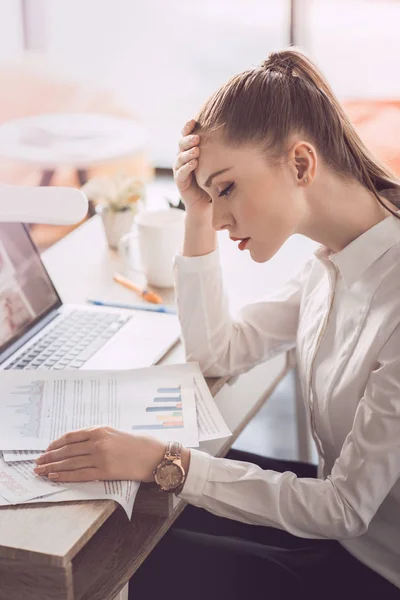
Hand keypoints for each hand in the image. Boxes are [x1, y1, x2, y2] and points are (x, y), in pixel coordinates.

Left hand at [33, 426, 165, 482]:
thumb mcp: (115, 433)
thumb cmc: (137, 444)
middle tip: (37, 463)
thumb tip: (76, 445)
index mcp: (99, 430)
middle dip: (49, 457)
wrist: (155, 455)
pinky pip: (80, 474)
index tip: (46, 450)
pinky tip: (55, 477)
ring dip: (52, 467)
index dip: (55, 444)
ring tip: (41, 471)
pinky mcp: (105, 472)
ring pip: (70, 462)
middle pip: (67, 450)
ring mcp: (100, 457)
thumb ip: (96, 436)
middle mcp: (98, 442)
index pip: (70, 436)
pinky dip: (65, 475)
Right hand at [173, 119, 211, 219]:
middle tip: (197, 137)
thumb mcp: (218, 166)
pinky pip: (181, 173)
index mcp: (191, 151)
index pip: (186, 136)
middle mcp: (183, 159)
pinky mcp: (180, 182)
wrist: (207, 205)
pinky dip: (187, 167)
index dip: (188, 128)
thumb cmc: (214, 183)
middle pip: (181, 144)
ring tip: (196, 150)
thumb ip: (220, 154)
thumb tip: (237, 136)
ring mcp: (180, 170)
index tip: (194, 121)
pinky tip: (194, 164)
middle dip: (188, 140)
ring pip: (180, 158)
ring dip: (188, 153)